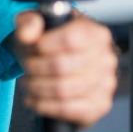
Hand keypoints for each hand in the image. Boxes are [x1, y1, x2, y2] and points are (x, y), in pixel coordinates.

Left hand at [14, 11, 117, 127]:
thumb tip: (28, 35)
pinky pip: (67, 109)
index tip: (31, 48)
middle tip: (25, 67)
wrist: (62, 64)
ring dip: (37, 87)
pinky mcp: (99, 106)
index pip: (69, 40)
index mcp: (96, 33)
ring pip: (62, 90)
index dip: (44, 46)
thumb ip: (29, 22)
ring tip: (28, 82)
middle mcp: (106, 58)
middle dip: (35, 68)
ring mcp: (106, 84)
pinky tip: (34, 99)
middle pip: (62, 66)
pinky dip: (44, 105)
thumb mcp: (37, 24)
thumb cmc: (50, 43)